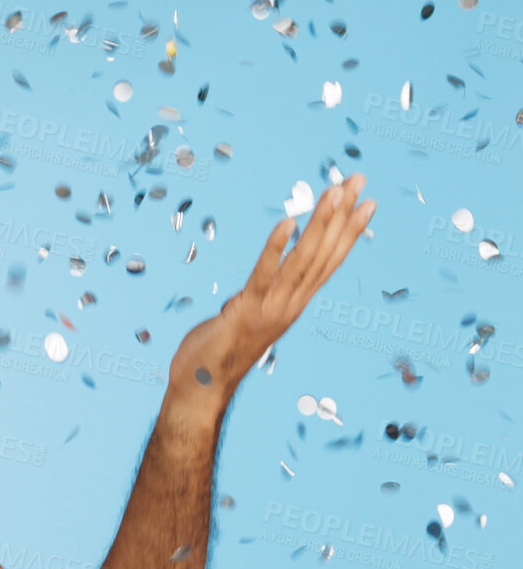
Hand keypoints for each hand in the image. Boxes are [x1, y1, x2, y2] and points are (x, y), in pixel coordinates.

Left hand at [172, 172, 375, 392]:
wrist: (201, 388)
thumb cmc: (219, 351)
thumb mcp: (248, 315)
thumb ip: (261, 297)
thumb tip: (264, 280)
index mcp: (294, 303)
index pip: (329, 261)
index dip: (349, 231)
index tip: (367, 202)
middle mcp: (291, 304)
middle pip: (324, 253)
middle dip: (342, 215)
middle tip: (359, 181)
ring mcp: (272, 308)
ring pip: (303, 260)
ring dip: (319, 224)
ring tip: (334, 192)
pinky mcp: (246, 310)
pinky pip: (264, 274)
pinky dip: (276, 247)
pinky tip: (286, 222)